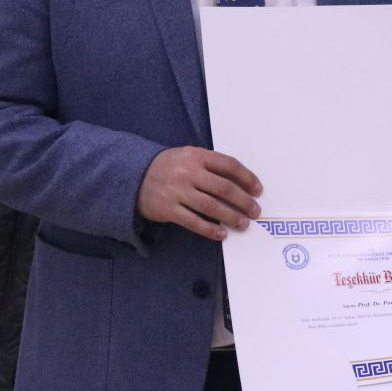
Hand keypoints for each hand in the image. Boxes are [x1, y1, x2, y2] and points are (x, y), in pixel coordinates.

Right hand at [137, 146, 261, 239]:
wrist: (134, 176)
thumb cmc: (170, 167)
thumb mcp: (189, 157)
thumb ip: (211, 166)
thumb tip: (242, 183)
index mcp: (197, 156)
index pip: (229, 165)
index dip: (247, 178)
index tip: (258, 190)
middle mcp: (188, 172)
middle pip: (223, 188)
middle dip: (243, 201)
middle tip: (255, 211)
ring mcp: (177, 191)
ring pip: (211, 206)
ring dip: (231, 217)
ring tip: (243, 223)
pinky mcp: (168, 209)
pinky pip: (193, 221)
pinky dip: (209, 229)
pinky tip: (222, 234)